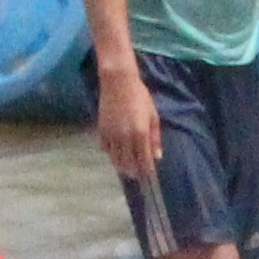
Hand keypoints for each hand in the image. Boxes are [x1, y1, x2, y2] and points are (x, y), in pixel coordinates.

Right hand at [92, 64, 160, 186]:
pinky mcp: (102, 131)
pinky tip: (116, 155)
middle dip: (134, 171)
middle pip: (129, 163)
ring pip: (116, 159)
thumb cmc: (140, 96)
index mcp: (140, 134)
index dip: (146, 170)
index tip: (149, 174)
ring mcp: (112, 135)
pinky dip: (111, 154)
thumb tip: (157, 156)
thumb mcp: (153, 116)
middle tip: (137, 175)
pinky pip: (106, 149)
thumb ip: (155, 138)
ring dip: (122, 166)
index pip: (144, 160)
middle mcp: (125, 138)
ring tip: (126, 169)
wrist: (118, 83)